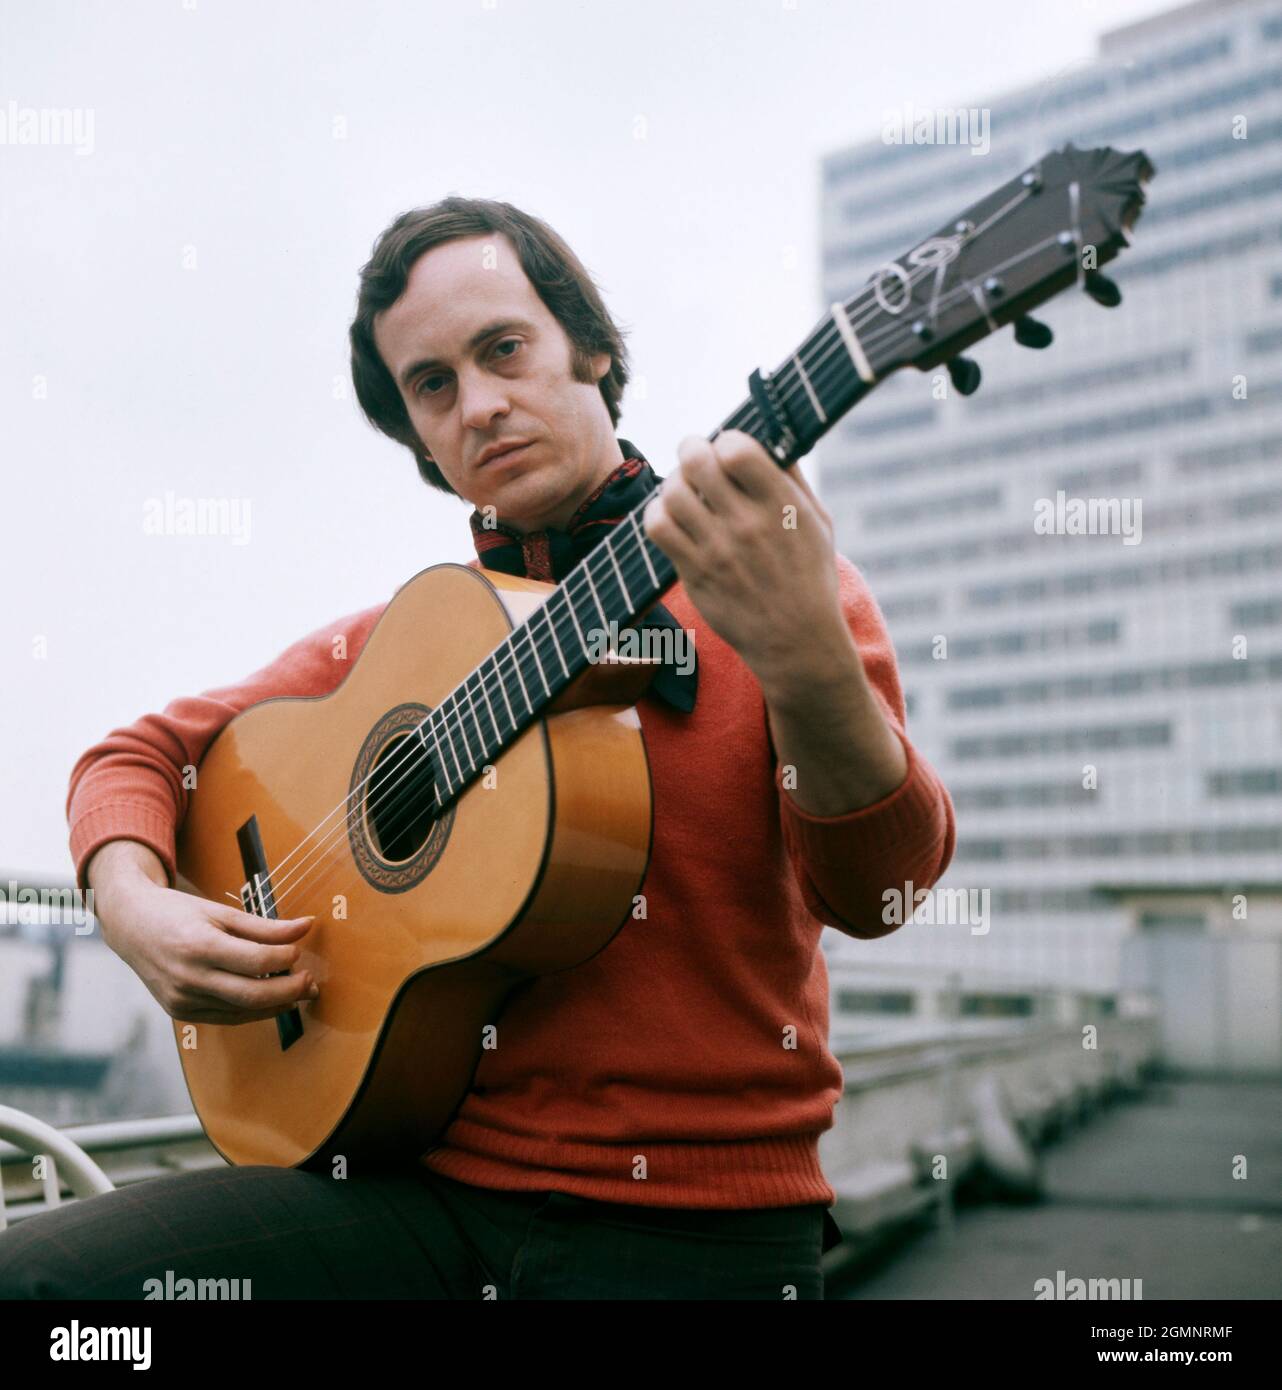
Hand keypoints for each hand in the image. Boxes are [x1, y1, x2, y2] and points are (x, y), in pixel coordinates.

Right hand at [91, 847, 317, 1025]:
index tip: (299, 950)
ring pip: (241, 1011)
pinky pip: (225, 1017)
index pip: (257, 960)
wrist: (131, 925)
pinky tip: (271, 1000)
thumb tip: (306, 926)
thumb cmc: (177, 913)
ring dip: (276, 1005)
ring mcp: (182, 999)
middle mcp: (189, 977)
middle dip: (289, 991)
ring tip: (298, 992)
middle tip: (310, 983)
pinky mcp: (180, 1011)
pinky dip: (252, 1011)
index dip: (286, 958)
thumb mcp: (221, 912)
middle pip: (253, 995)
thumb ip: (265, 926)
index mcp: (200, 946)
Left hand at [641, 430, 843, 687]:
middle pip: (696, 462)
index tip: (729, 450)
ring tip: (685, 490)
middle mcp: (747, 525)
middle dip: (691, 449)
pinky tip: (673, 518)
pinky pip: (658, 528)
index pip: (737, 449)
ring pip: (671, 493)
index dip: (726, 441)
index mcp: (781, 506)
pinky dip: (658, 514)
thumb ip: (793, 479)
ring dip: (673, 483)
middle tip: (695, 456)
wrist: (796, 642)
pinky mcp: (695, 574)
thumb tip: (769, 437)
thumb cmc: (810, 578)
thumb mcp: (818, 523)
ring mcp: (717, 551)